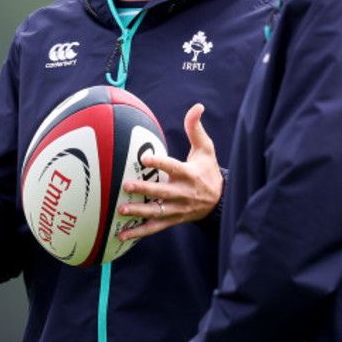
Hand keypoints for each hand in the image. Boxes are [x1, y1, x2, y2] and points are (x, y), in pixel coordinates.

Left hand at [118, 104, 222, 239]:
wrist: (220, 200)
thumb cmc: (208, 170)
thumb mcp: (206, 149)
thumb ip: (196, 129)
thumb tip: (197, 106)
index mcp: (190, 174)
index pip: (174, 167)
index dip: (160, 163)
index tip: (145, 158)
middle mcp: (184, 193)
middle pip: (162, 192)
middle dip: (145, 190)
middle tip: (126, 185)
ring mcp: (178, 209)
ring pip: (157, 212)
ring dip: (139, 212)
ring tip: (121, 210)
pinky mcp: (173, 220)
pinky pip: (155, 228)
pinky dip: (139, 232)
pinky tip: (122, 234)